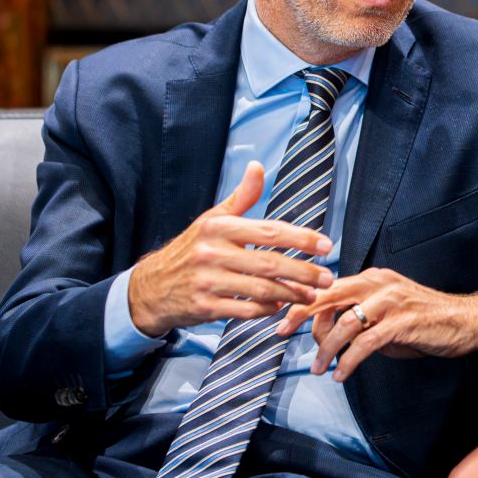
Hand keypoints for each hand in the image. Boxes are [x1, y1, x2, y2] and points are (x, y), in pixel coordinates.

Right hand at [127, 161, 333, 336]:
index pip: (269, 231)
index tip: (326, 246)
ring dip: (291, 294)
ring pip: (261, 289)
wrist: (151, 286)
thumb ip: (241, 197)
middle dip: (304, 272)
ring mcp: (207, 281)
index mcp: (218, 227)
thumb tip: (257, 167)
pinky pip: (245, 310)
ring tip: (311, 295)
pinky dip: (267, 309)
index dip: (301, 238)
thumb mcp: (212, 219)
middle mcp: (212, 252)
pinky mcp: (204, 307)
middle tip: (327, 278)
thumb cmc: (191, 250)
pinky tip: (280, 306)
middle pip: (270, 263)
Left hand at [275, 267, 477, 381]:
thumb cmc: (423, 321)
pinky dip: (349, 361)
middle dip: (301, 315)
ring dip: (326, 348)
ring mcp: (391, 301)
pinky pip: (366, 343)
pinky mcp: (402, 322)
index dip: (302, 301)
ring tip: (318, 368)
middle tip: (282, 333)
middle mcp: (378, 283)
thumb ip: (356, 321)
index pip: (327, 286)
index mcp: (371, 278)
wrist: (465, 322)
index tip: (282, 319)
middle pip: (328, 295)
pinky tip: (341, 373)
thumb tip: (325, 338)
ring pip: (345, 323)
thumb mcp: (385, 316)